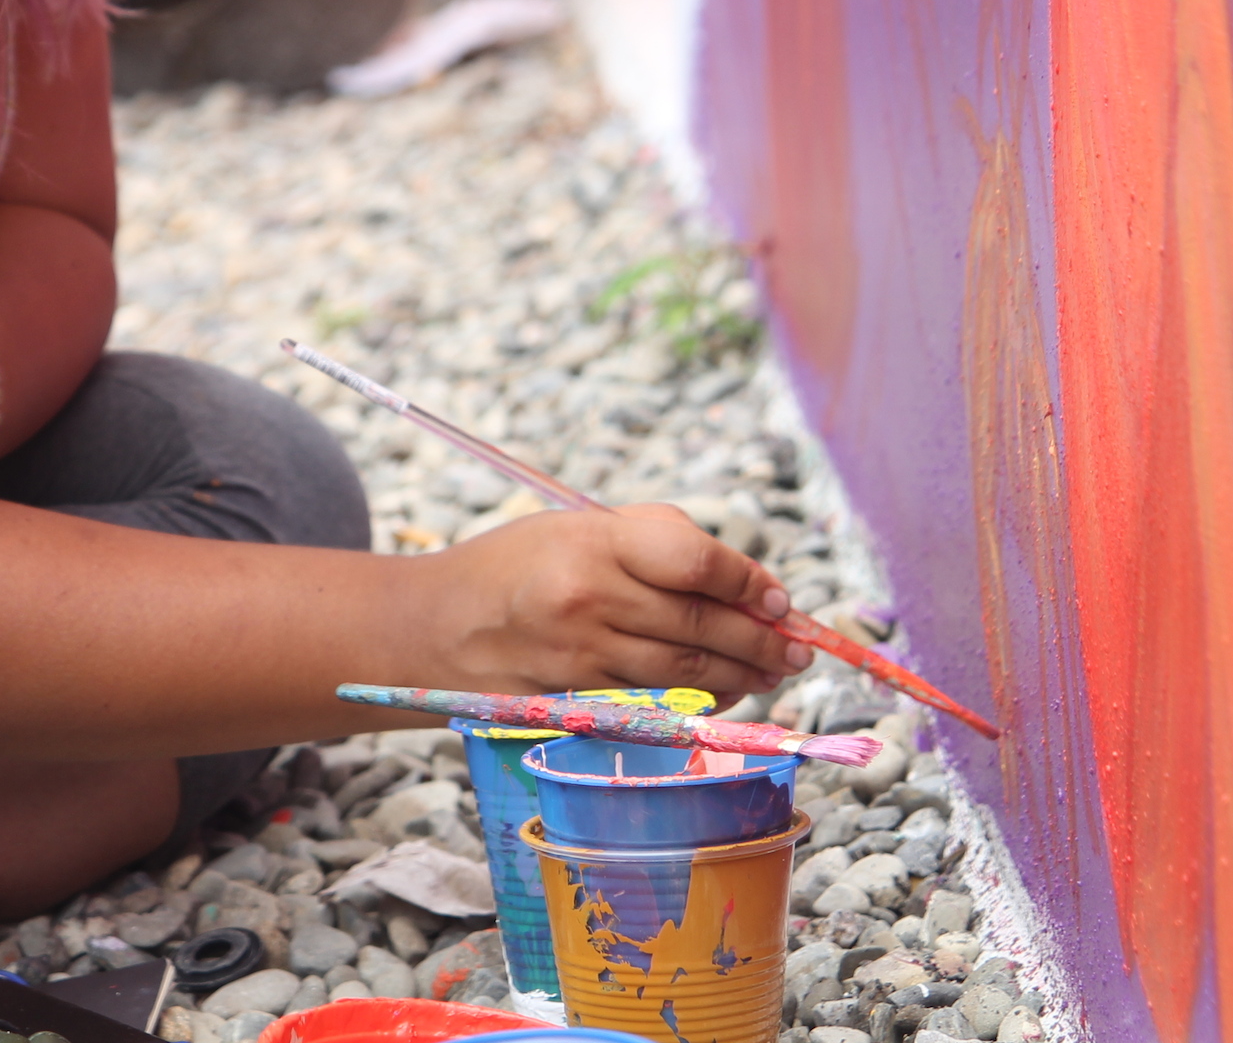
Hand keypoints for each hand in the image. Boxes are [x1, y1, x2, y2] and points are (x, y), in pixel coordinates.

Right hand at [408, 504, 812, 701]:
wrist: (435, 626)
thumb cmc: (518, 566)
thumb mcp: (580, 527)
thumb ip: (661, 543)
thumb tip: (748, 582)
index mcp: (596, 543)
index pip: (698, 563)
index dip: (752, 585)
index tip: (781, 601)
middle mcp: (589, 600)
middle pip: (702, 626)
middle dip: (762, 642)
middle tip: (797, 651)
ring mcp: (580, 657)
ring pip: (686, 675)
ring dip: (741, 677)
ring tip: (770, 673)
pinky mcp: (574, 700)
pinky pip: (655, 705)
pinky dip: (698, 702)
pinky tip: (722, 694)